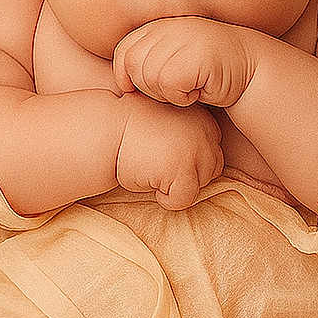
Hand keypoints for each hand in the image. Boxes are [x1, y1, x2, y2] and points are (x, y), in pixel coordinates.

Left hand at [111, 17, 255, 109]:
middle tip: (178, 86)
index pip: (123, 52)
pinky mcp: (193, 56)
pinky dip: (183, 97)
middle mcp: (167, 28)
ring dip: (169, 94)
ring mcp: (181, 39)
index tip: (147, 87)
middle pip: (133, 68)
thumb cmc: (207, 72)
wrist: (249, 70)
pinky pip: (168, 86)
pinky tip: (201, 88)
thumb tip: (120, 85)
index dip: (126, 75)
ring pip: (149, 79)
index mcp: (158, 27)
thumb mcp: (173, 60)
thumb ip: (147, 61)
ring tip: (192, 85)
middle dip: (150, 88)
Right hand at [116, 93, 223, 209]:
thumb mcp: (169, 120)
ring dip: (177, 185)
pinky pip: (184, 199)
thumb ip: (191, 134)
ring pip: (201, 185)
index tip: (163, 153)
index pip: (213, 150)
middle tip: (157, 164)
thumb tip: (211, 166)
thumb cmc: (130, 128)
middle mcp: (205, 131)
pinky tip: (147, 179)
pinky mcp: (182, 169)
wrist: (104, 130)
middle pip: (212, 168)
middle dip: (188, 173)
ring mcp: (196, 150)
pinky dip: (167, 199)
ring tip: (152, 168)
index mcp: (203, 117)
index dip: (187, 159)